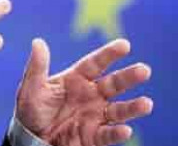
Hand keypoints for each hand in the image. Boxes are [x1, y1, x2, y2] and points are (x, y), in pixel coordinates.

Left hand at [15, 39, 152, 145]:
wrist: (30, 138)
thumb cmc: (31, 109)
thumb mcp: (31, 87)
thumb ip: (37, 66)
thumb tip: (38, 42)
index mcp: (76, 79)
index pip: (95, 64)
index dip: (109, 54)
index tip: (125, 45)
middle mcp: (91, 95)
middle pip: (113, 84)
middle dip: (129, 77)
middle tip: (145, 70)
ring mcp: (95, 116)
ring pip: (118, 110)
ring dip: (132, 108)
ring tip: (147, 104)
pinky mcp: (94, 137)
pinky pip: (108, 134)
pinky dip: (117, 133)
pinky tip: (126, 129)